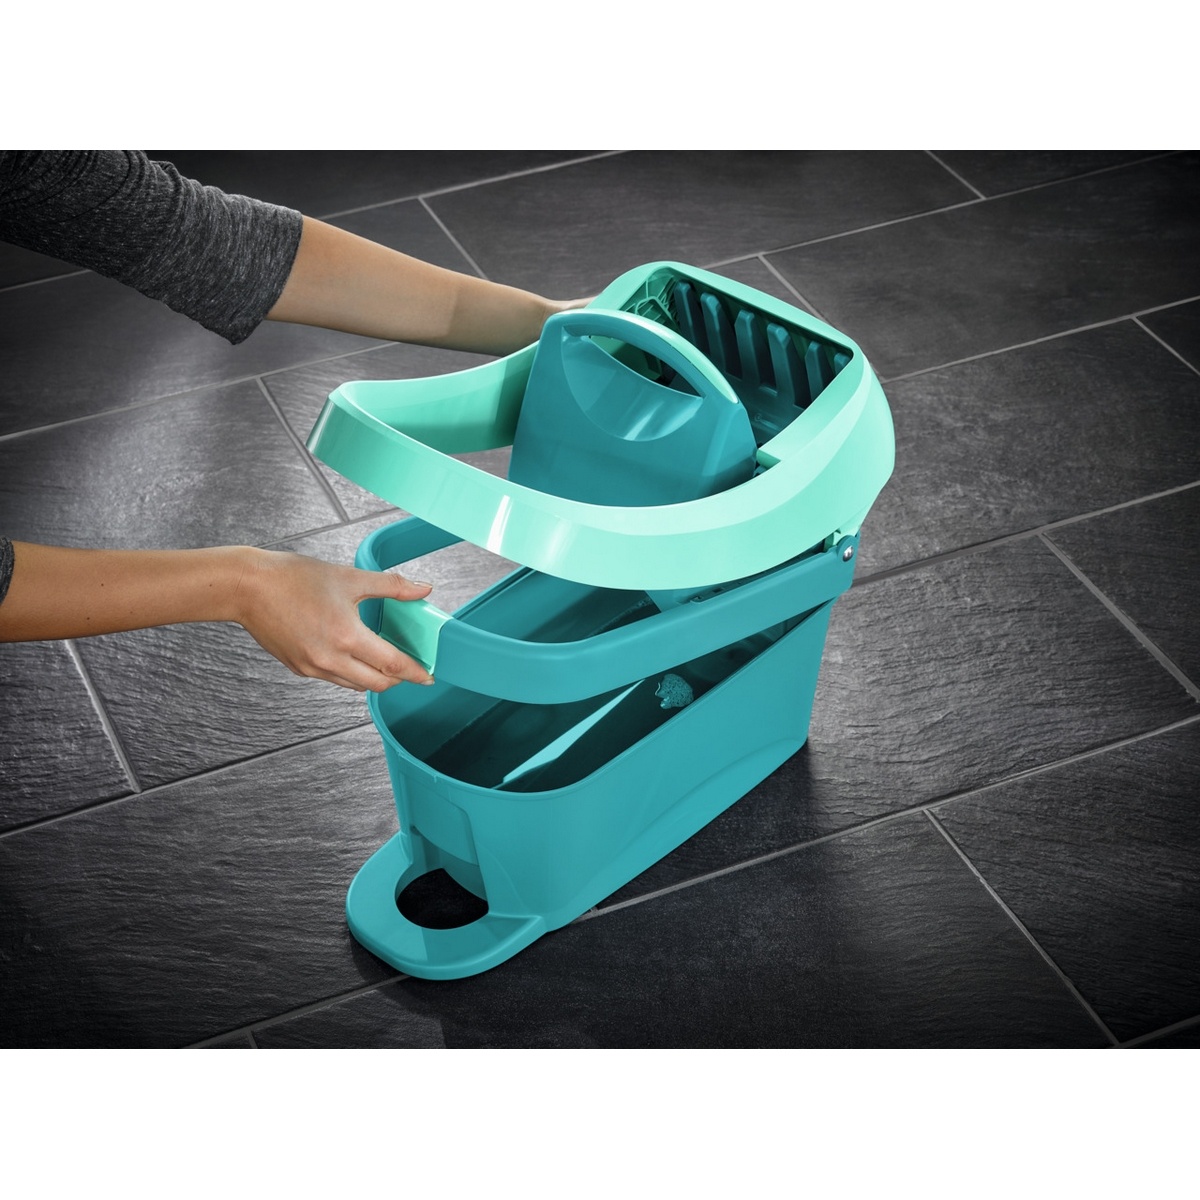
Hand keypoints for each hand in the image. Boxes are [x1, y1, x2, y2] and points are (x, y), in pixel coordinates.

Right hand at [232, 548, 435, 691]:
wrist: (247, 587)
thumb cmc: (294, 578)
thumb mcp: (349, 577)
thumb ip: (392, 585)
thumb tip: (424, 589)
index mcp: (346, 636)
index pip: (393, 665)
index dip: (415, 673)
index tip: (429, 677)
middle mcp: (329, 659)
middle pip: (377, 684)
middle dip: (398, 679)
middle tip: (409, 668)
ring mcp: (312, 667)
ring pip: (355, 685)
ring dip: (373, 677)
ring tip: (382, 659)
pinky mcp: (298, 668)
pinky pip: (333, 678)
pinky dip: (349, 672)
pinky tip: (352, 653)